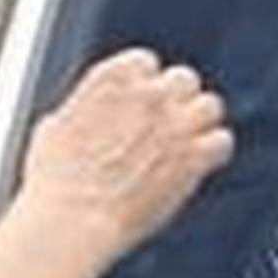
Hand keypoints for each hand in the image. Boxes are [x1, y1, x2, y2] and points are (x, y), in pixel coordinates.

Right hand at [18, 48, 233, 250]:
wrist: (73, 216)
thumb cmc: (55, 179)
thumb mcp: (56, 126)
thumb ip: (85, 108)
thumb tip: (89, 112)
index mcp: (112, 80)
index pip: (146, 61)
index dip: (145, 84)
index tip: (141, 102)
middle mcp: (147, 95)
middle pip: (184, 79)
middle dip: (178, 100)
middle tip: (168, 124)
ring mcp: (174, 124)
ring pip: (210, 105)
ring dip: (201, 122)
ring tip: (188, 142)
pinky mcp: (193, 157)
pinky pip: (222, 141)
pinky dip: (215, 151)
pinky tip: (200, 163)